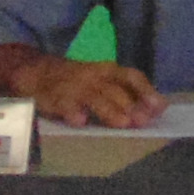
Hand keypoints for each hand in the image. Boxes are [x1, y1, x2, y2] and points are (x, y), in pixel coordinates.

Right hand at [0, 48, 164, 126]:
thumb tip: (156, 109)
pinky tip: (80, 121)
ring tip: (123, 123)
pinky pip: (63, 104)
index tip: (160, 107)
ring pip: (94, 97)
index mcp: (107, 71)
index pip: (131, 77)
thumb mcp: (100, 82)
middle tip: (143, 122)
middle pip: (116, 90)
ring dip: (110, 110)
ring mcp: (73, 85)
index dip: (147, 91)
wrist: (32, 71)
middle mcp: (93, 76)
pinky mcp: (52, 96)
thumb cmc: (75, 81)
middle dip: (131, 106)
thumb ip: (124, 94)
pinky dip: (72, 111)